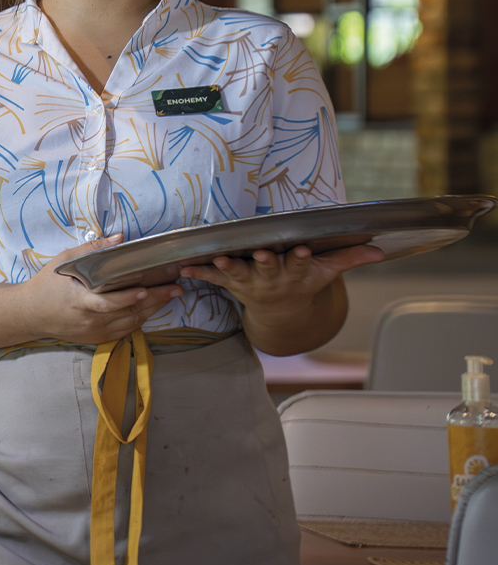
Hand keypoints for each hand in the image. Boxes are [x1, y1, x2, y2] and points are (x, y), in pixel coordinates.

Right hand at [23, 234, 183, 344]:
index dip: (127, 297)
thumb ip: (92, 250)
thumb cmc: (46, 285)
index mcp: (79, 300)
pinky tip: (153, 308)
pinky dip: (140, 320)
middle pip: (126, 313)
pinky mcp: (96, 338)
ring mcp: (94, 331)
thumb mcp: (64, 261)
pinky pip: (124, 331)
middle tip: (175, 289)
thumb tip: (119, 239)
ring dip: (152, 310)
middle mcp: (89, 319)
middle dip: (154, 300)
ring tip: (171, 296)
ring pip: (129, 323)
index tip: (145, 289)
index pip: (107, 302)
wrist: (30, 315)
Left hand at [179, 243, 384, 353]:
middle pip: (269, 267)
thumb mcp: (327, 272)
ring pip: (238, 274)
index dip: (303, 258)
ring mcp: (250, 281)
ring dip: (227, 267)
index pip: (302, 263)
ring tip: (217, 261)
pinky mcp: (232, 283)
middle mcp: (273, 277)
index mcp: (296, 272)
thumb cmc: (303, 282)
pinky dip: (199, 273)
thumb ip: (350, 258)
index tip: (305, 250)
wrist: (281, 314)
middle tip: (262, 254)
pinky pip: (213, 279)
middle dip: (265, 261)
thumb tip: (381, 251)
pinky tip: (184, 268)